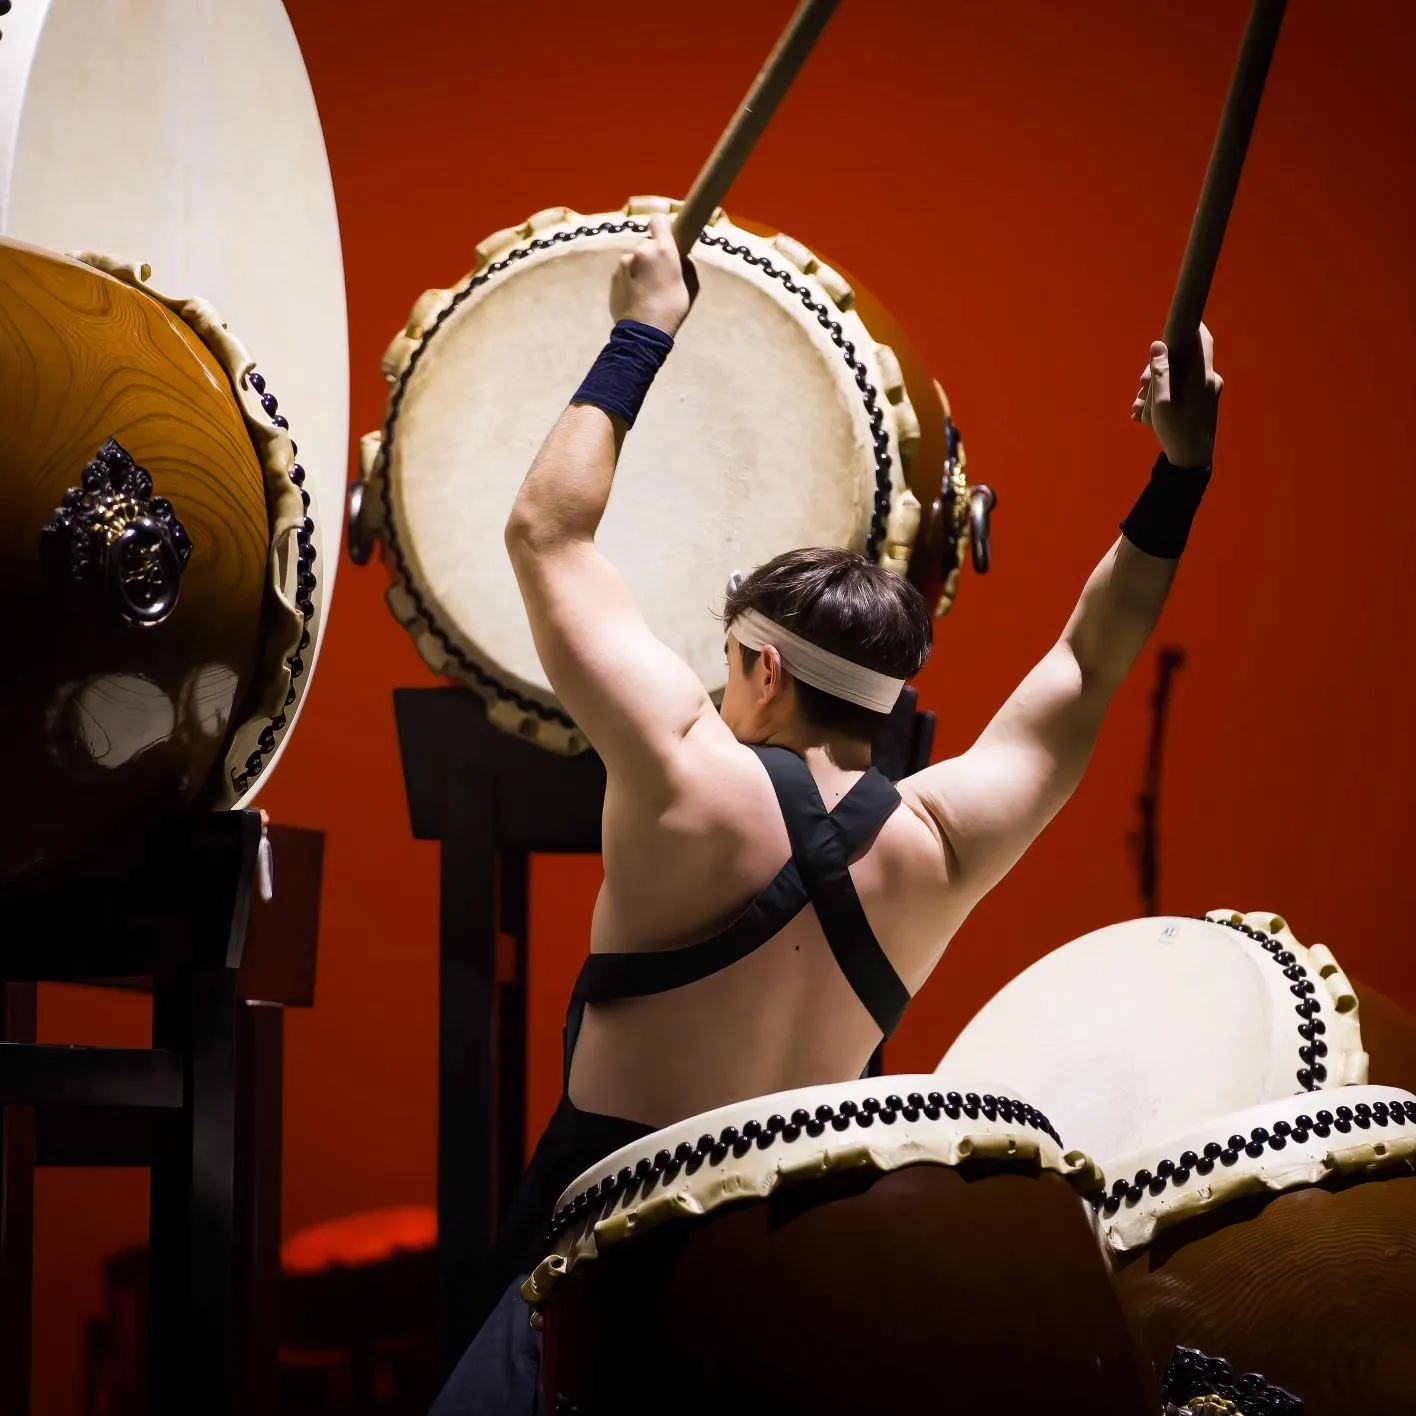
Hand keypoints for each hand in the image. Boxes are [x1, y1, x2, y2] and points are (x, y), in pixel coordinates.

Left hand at [610, 213, 695, 336]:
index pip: (658, 220)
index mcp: (663, 249)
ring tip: (645, 290)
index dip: (662, 227)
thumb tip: (681, 257)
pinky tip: (635, 296)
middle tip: (657, 274)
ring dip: (639, 268)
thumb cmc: (672, 309)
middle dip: (651, 255)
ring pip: (634, 259)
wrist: (643, 333)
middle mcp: (641, 250)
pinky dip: (630, 280)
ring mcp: (623, 263)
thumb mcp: (690, 286)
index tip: (665, 238)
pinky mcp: (613, 276)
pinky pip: (624, 272)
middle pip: (646, 244)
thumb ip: (686, 266)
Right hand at [1131, 322, 1222, 468]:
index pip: (1202, 339)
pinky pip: (1184, 389)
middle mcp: (1210, 379)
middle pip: (1184, 359)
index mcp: (1202, 376)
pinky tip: (1147, 412)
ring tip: (1139, 406)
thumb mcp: (1161, 405)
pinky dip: (1167, 394)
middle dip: (1159, 368)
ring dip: (1159, 385)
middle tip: (1140, 385)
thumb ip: (1160, 374)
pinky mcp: (1206, 400)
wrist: (1193, 459)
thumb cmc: (1176, 432)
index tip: (1173, 326)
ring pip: (1182, 375)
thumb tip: (1157, 345)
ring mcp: (1209, 390)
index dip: (1188, 328)